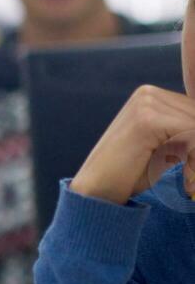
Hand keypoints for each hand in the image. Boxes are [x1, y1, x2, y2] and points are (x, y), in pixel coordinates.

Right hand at [69, 85, 194, 205]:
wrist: (98, 190)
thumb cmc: (131, 173)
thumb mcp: (166, 145)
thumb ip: (187, 131)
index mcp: (151, 96)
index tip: (193, 164)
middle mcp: (148, 94)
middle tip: (193, 176)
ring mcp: (146, 104)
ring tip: (190, 179)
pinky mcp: (147, 120)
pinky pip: (191, 134)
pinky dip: (194, 160)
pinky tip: (187, 179)